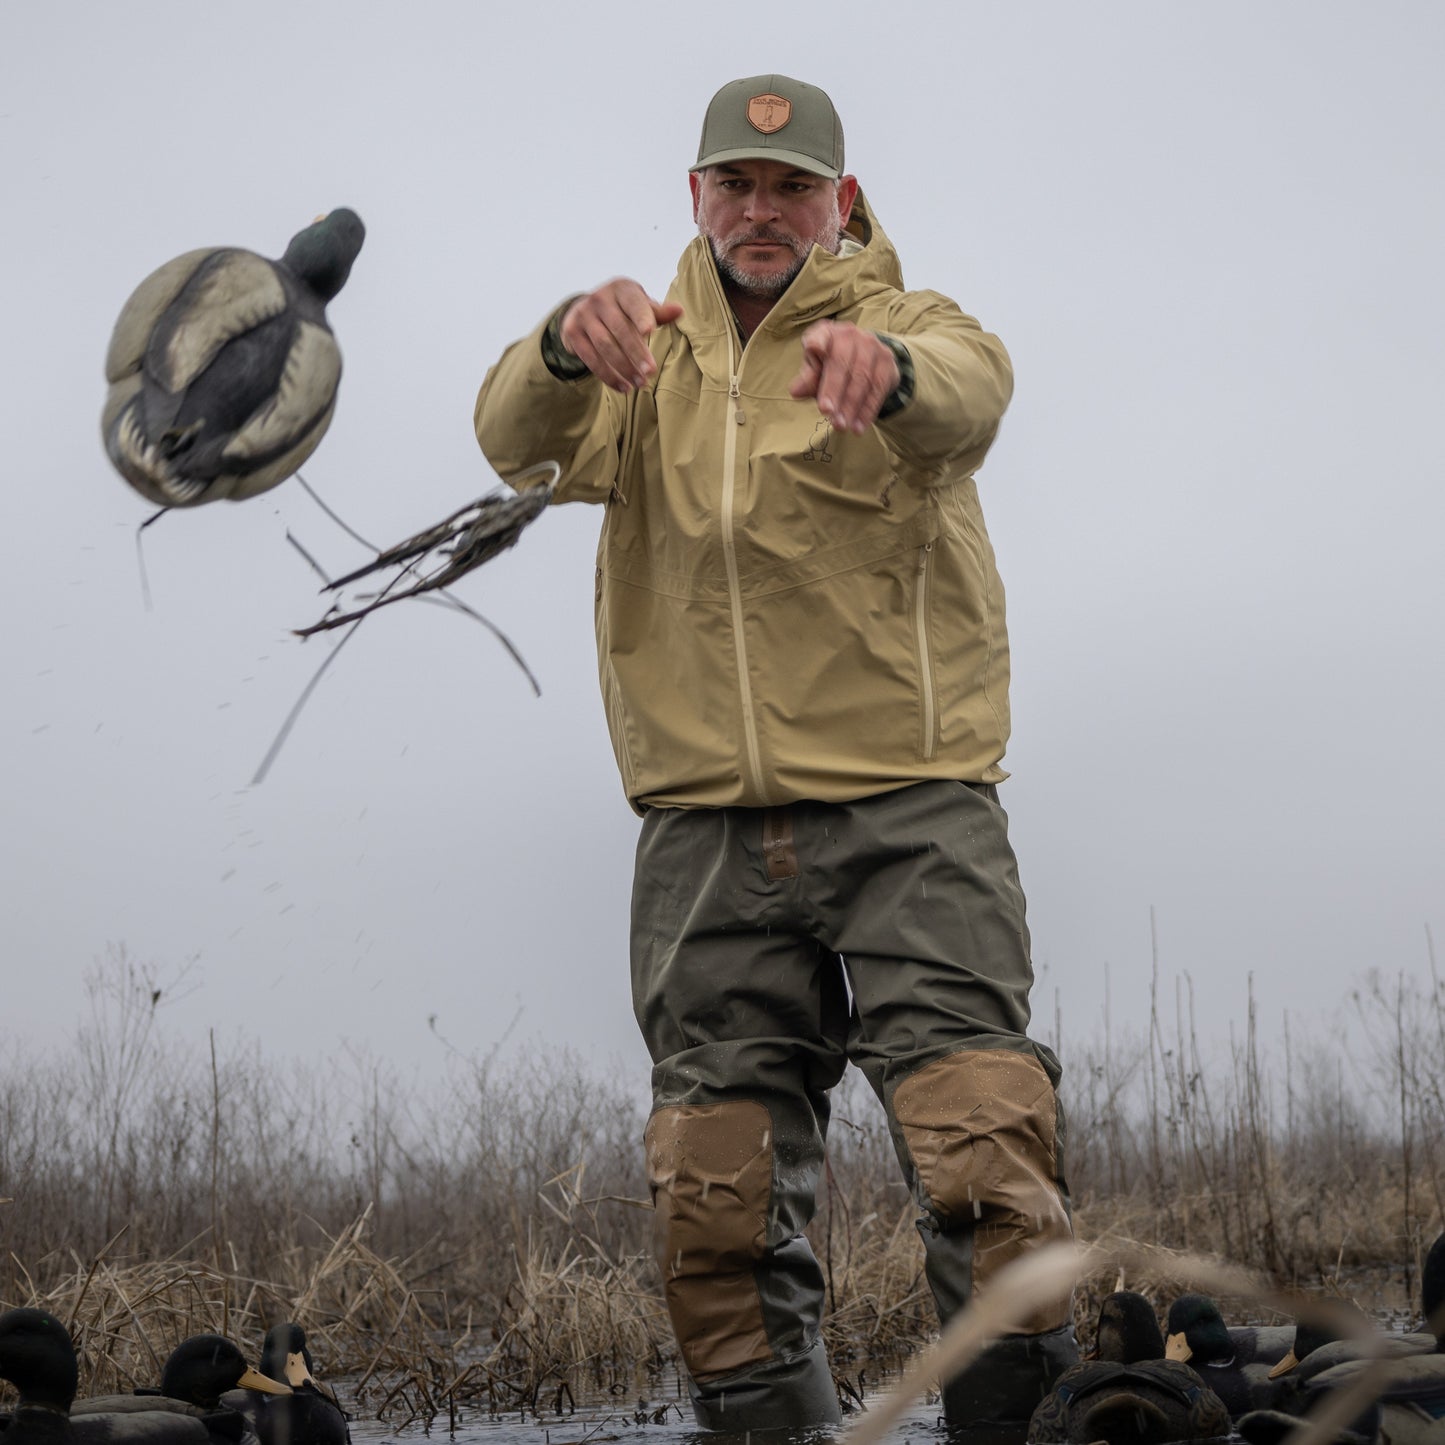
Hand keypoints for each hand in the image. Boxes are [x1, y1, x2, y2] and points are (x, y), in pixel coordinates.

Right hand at [559, 279, 683, 392]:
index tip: (650, 331)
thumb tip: (679, 311)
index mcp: (621, 289)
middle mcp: (600, 298)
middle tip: (650, 372)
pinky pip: (590, 358)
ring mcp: (583, 314)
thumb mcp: (639, 306)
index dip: (641, 317)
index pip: (633, 304)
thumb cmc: (623, 309)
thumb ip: (657, 313)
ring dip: (623, 368)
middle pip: (620, 328)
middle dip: (636, 352)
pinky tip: (623, 387)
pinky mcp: (572, 332)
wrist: (585, 309)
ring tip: (640, 384)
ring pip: (604, 345)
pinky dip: (608, 375)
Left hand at [789, 320, 900, 433]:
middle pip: (842, 363)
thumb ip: (807, 380)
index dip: (817, 344)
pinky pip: (878, 388)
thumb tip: (796, 391)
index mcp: (826, 332)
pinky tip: (859, 426)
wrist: (865, 360)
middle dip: (835, 391)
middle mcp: (850, 334)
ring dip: (851, 406)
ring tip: (842, 426)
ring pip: (862, 377)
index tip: (813, 349)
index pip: (820, 336)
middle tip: (828, 415)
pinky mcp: (886, 360)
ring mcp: (871, 345)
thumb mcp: (815, 371)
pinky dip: (867, 410)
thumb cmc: (830, 366)